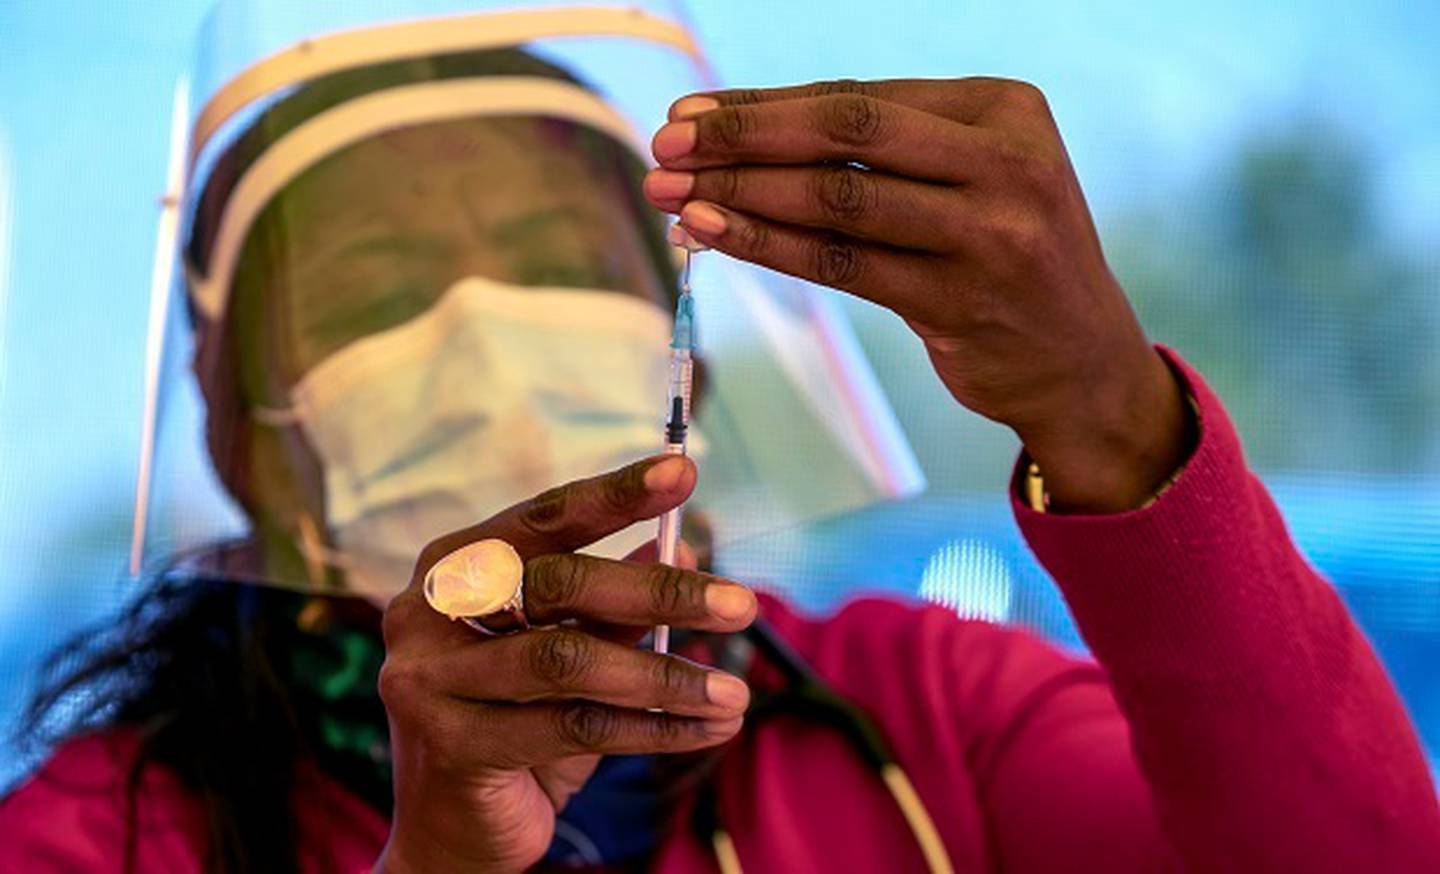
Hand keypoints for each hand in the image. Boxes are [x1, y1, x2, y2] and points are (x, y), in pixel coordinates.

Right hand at [374, 455, 755, 872]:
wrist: (455, 832)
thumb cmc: (517, 724)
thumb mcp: (572, 653)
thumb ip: (616, 603)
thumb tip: (684, 547)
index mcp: (454, 566)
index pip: (543, 518)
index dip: (616, 494)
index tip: (684, 474)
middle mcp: (428, 611)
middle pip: (558, 584)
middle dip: (659, 592)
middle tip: (740, 605)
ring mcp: (430, 679)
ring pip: (569, 661)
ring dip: (666, 677)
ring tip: (733, 693)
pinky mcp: (452, 744)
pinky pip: (574, 728)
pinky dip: (654, 730)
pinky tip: (707, 730)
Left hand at [644, 79, 1189, 511]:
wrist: (1084, 362)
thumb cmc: (1008, 257)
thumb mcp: (975, 179)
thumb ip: (888, 152)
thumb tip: (748, 129)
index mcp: (1005, 110)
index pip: (861, 99)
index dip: (766, 104)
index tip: (690, 111)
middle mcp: (1007, 162)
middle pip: (846, 136)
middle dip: (743, 135)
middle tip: (666, 140)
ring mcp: (990, 234)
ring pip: (837, 201)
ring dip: (740, 193)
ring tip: (668, 191)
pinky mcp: (962, 302)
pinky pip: (842, 265)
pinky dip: (767, 246)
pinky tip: (711, 231)